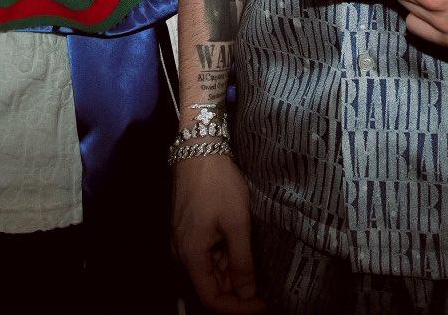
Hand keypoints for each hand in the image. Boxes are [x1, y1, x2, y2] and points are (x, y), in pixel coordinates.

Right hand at [171, 152, 266, 313]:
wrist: (198, 148)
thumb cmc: (218, 184)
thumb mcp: (237, 223)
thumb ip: (242, 262)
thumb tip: (247, 294)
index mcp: (191, 256)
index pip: (212, 299)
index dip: (238, 308)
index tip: (262, 303)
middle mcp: (182, 253)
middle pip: (209, 287)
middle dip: (237, 291)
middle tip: (265, 287)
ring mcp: (182, 241)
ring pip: (208, 271)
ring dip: (231, 273)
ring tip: (257, 265)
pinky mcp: (187, 230)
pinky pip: (205, 255)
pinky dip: (224, 258)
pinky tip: (242, 248)